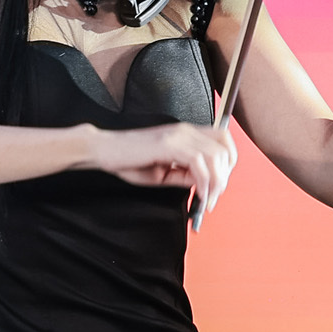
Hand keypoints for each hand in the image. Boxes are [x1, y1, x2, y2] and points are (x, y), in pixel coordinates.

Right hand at [87, 121, 236, 213]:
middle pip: (224, 149)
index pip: (223, 140)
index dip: (229, 163)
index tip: (220, 184)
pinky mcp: (168, 144)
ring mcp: (178, 136)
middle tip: (213, 198)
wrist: (104, 151)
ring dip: (216, 182)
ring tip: (207, 200)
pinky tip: (199, 195)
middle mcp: (186, 131)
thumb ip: (185, 175)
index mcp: (186, 134)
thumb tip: (205, 185)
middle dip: (224, 177)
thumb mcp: (163, 172)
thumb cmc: (129, 161)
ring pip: (215, 156)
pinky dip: (204, 182)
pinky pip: (198, 163)